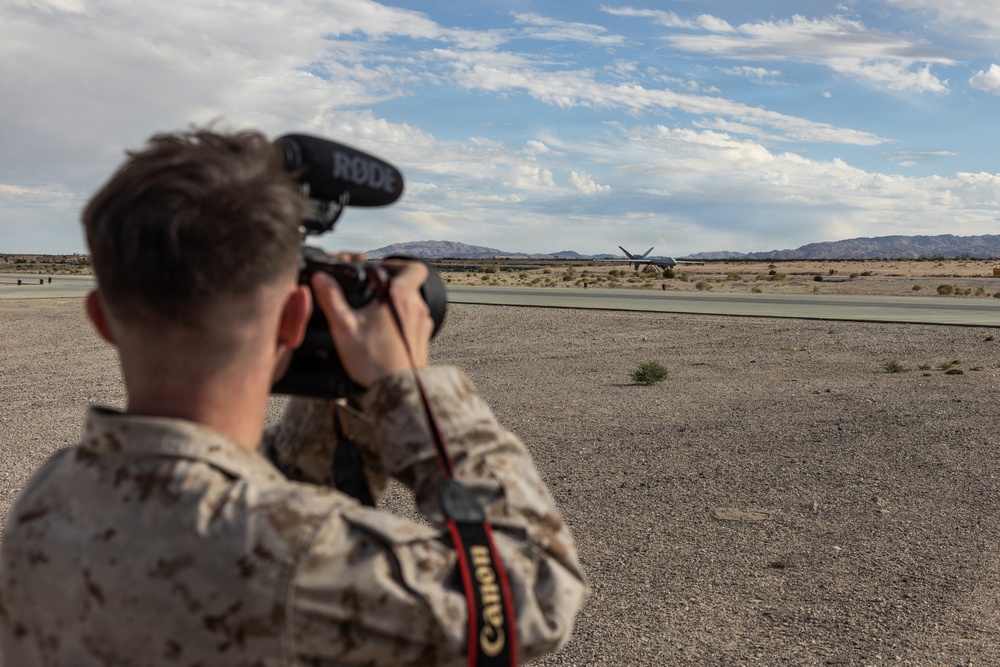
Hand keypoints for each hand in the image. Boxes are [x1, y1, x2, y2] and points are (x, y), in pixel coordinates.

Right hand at [310, 253, 432, 386]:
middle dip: (390, 288)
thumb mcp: (344, 326)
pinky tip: (384, 336)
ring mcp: (423, 326)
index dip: (398, 264)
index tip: (380, 270)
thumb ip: (331, 298)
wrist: (397, 391)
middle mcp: (417, 308)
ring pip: (411, 306)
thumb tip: (321, 278)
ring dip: (396, 307)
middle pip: (409, 286)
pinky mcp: (423, 341)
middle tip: (369, 297)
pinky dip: (401, 325)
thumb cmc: (372, 360)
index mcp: (401, 296)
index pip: (413, 267)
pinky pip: (414, 324)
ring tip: (374, 319)